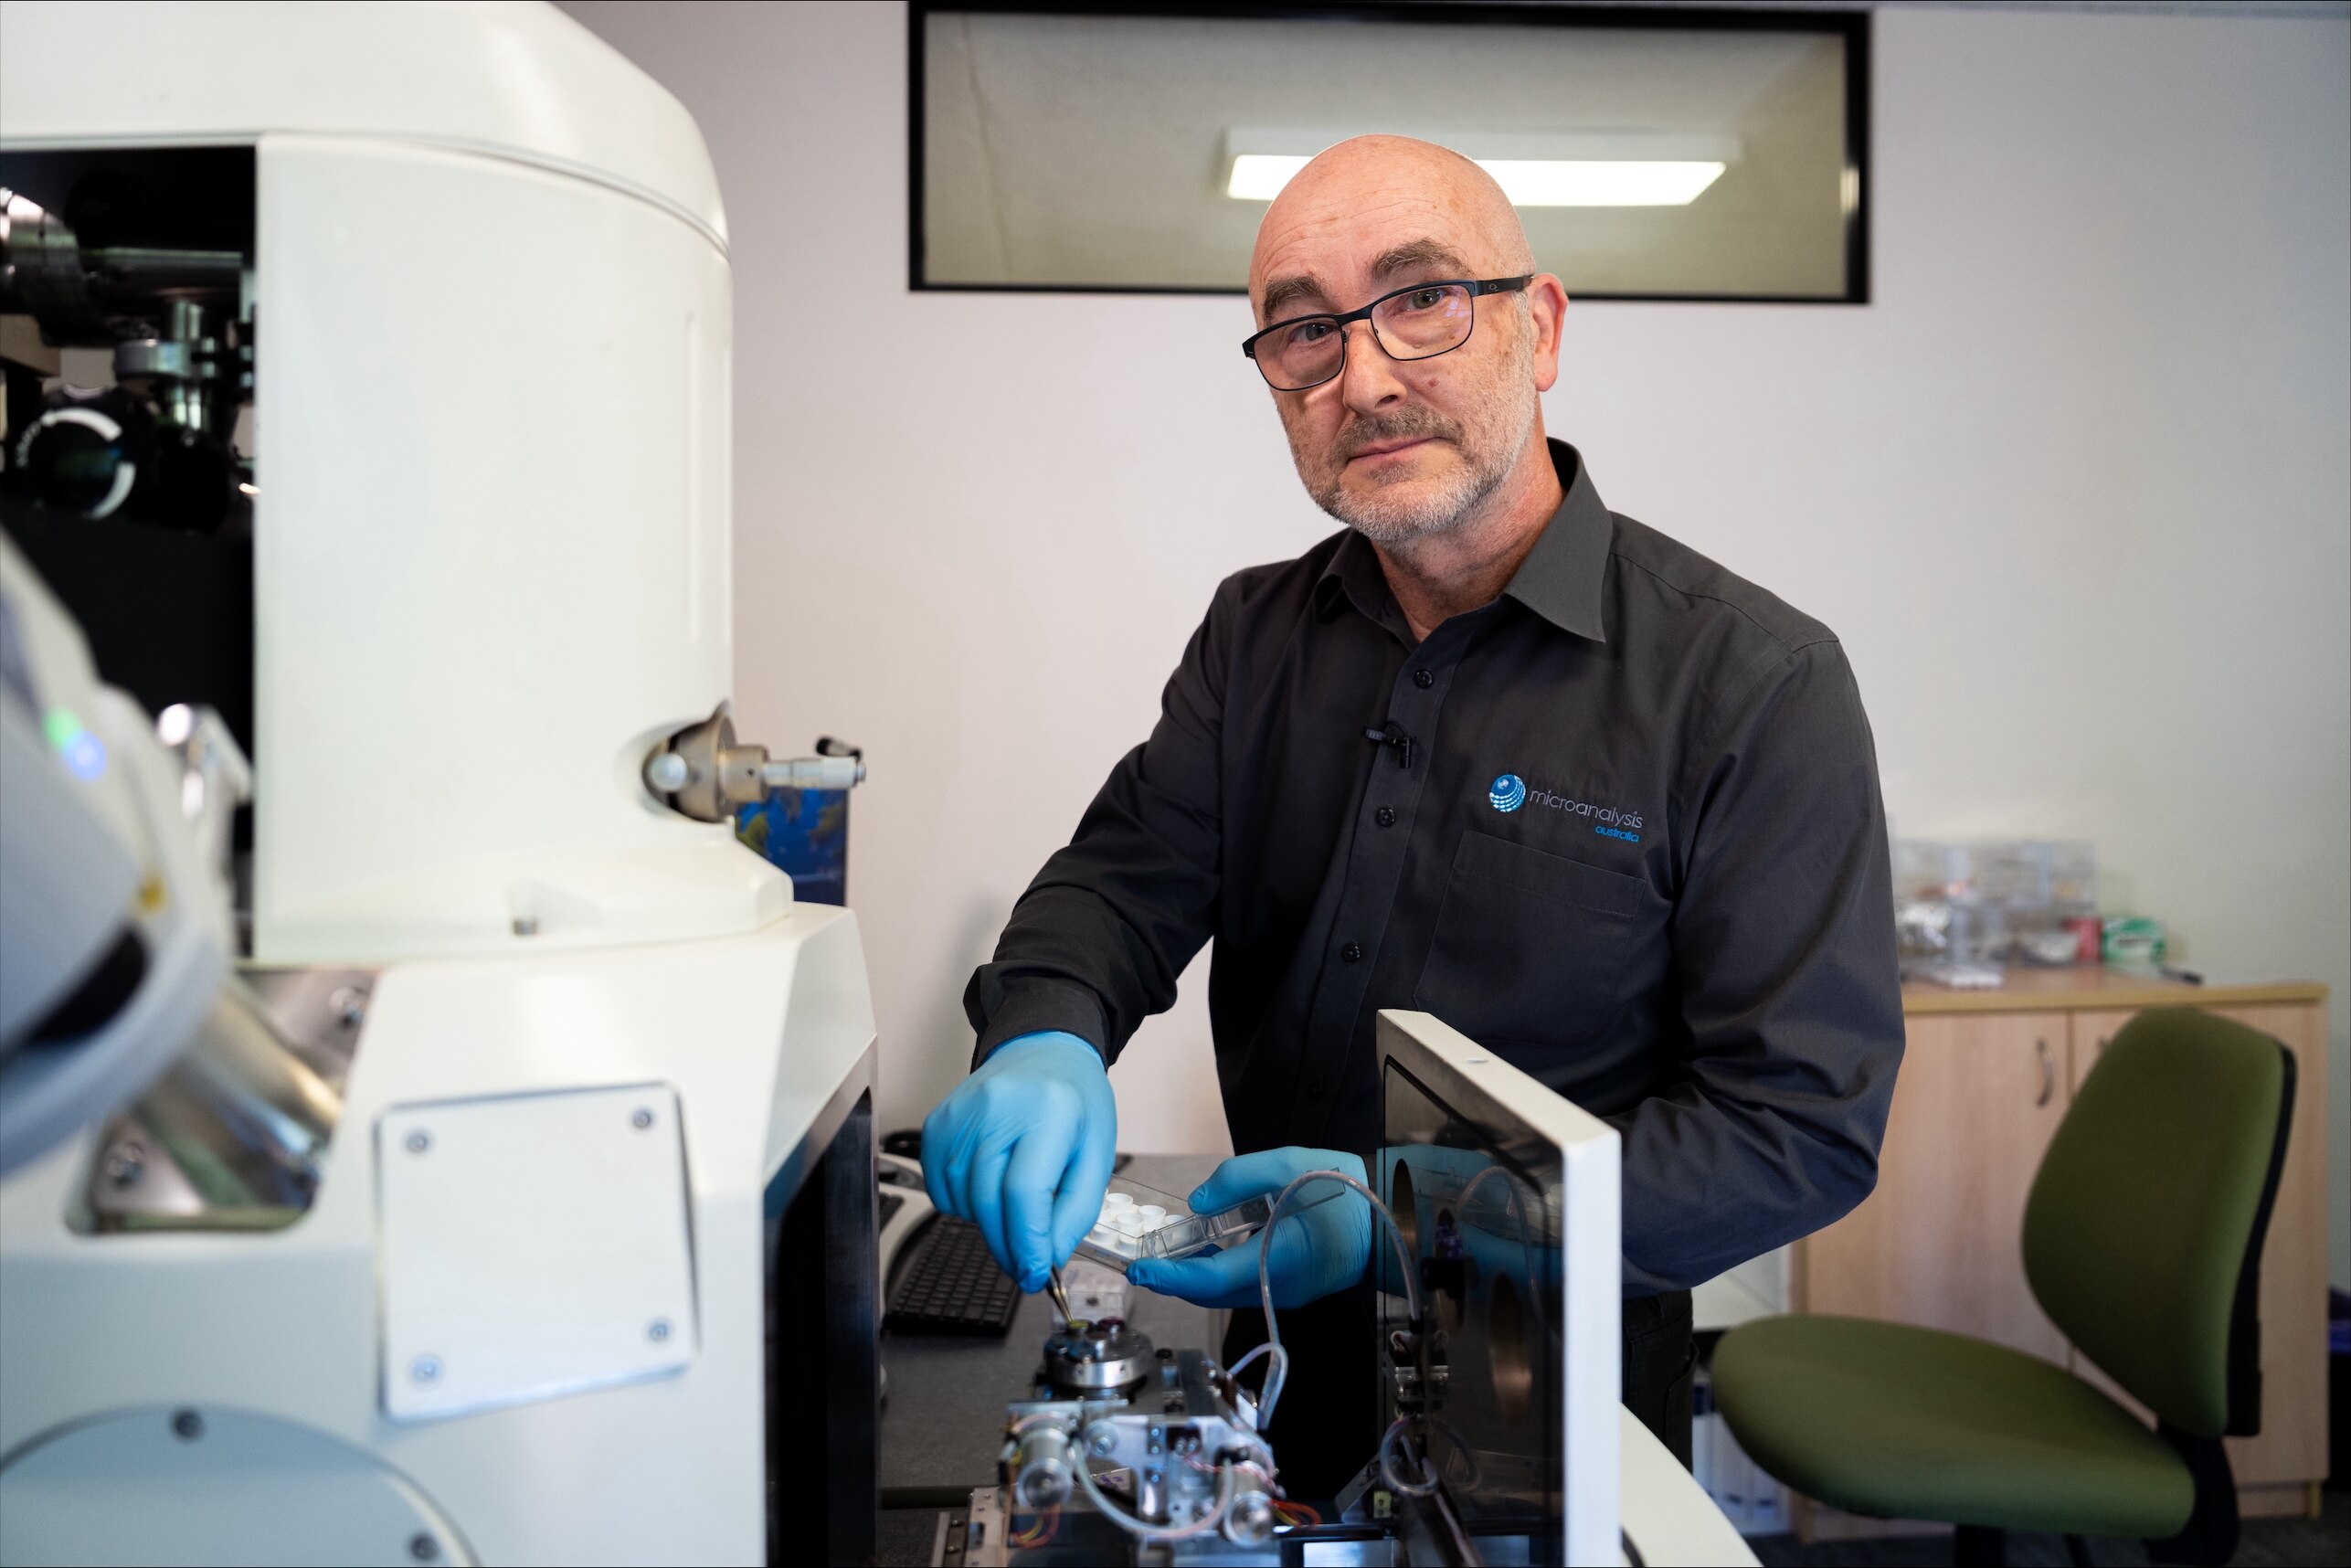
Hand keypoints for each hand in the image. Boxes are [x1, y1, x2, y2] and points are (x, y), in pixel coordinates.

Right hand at [921, 1032, 1116, 1291]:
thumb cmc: (1074, 1102)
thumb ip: (1077, 1210)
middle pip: (989, 1202)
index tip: (1036, 1273)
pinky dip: (963, 1204)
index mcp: (1049, 1112)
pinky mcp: (938, 1122)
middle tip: (1025, 1264)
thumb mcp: (1097, 1154)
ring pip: (962, 1200)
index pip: (1025, 1192)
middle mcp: (998, 1108)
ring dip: (987, 1224)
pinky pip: (939, 1188)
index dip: (1027, 1244)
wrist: (1043, 1052)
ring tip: (1013, 1208)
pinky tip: (988, 1189)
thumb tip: (1048, 1256)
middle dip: (1008, 1246)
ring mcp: (962, 1113)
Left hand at [1125, 1147, 1369, 1309]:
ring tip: (1166, 1253)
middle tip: (1142, 1260)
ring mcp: (1285, 1294)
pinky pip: (1243, 1287)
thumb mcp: (1291, 1165)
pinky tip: (1205, 1250)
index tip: (1138, 1268)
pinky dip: (1216, 1274)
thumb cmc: (1347, 1191)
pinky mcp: (1290, 1291)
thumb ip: (1238, 1178)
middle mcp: (1276, 1287)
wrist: (1394, 1220)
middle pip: (1210, 1293)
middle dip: (1172, 1278)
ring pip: (1225, 1294)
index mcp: (1277, 1258)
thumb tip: (1196, 1203)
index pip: (1209, 1278)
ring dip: (1192, 1278)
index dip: (1169, 1275)